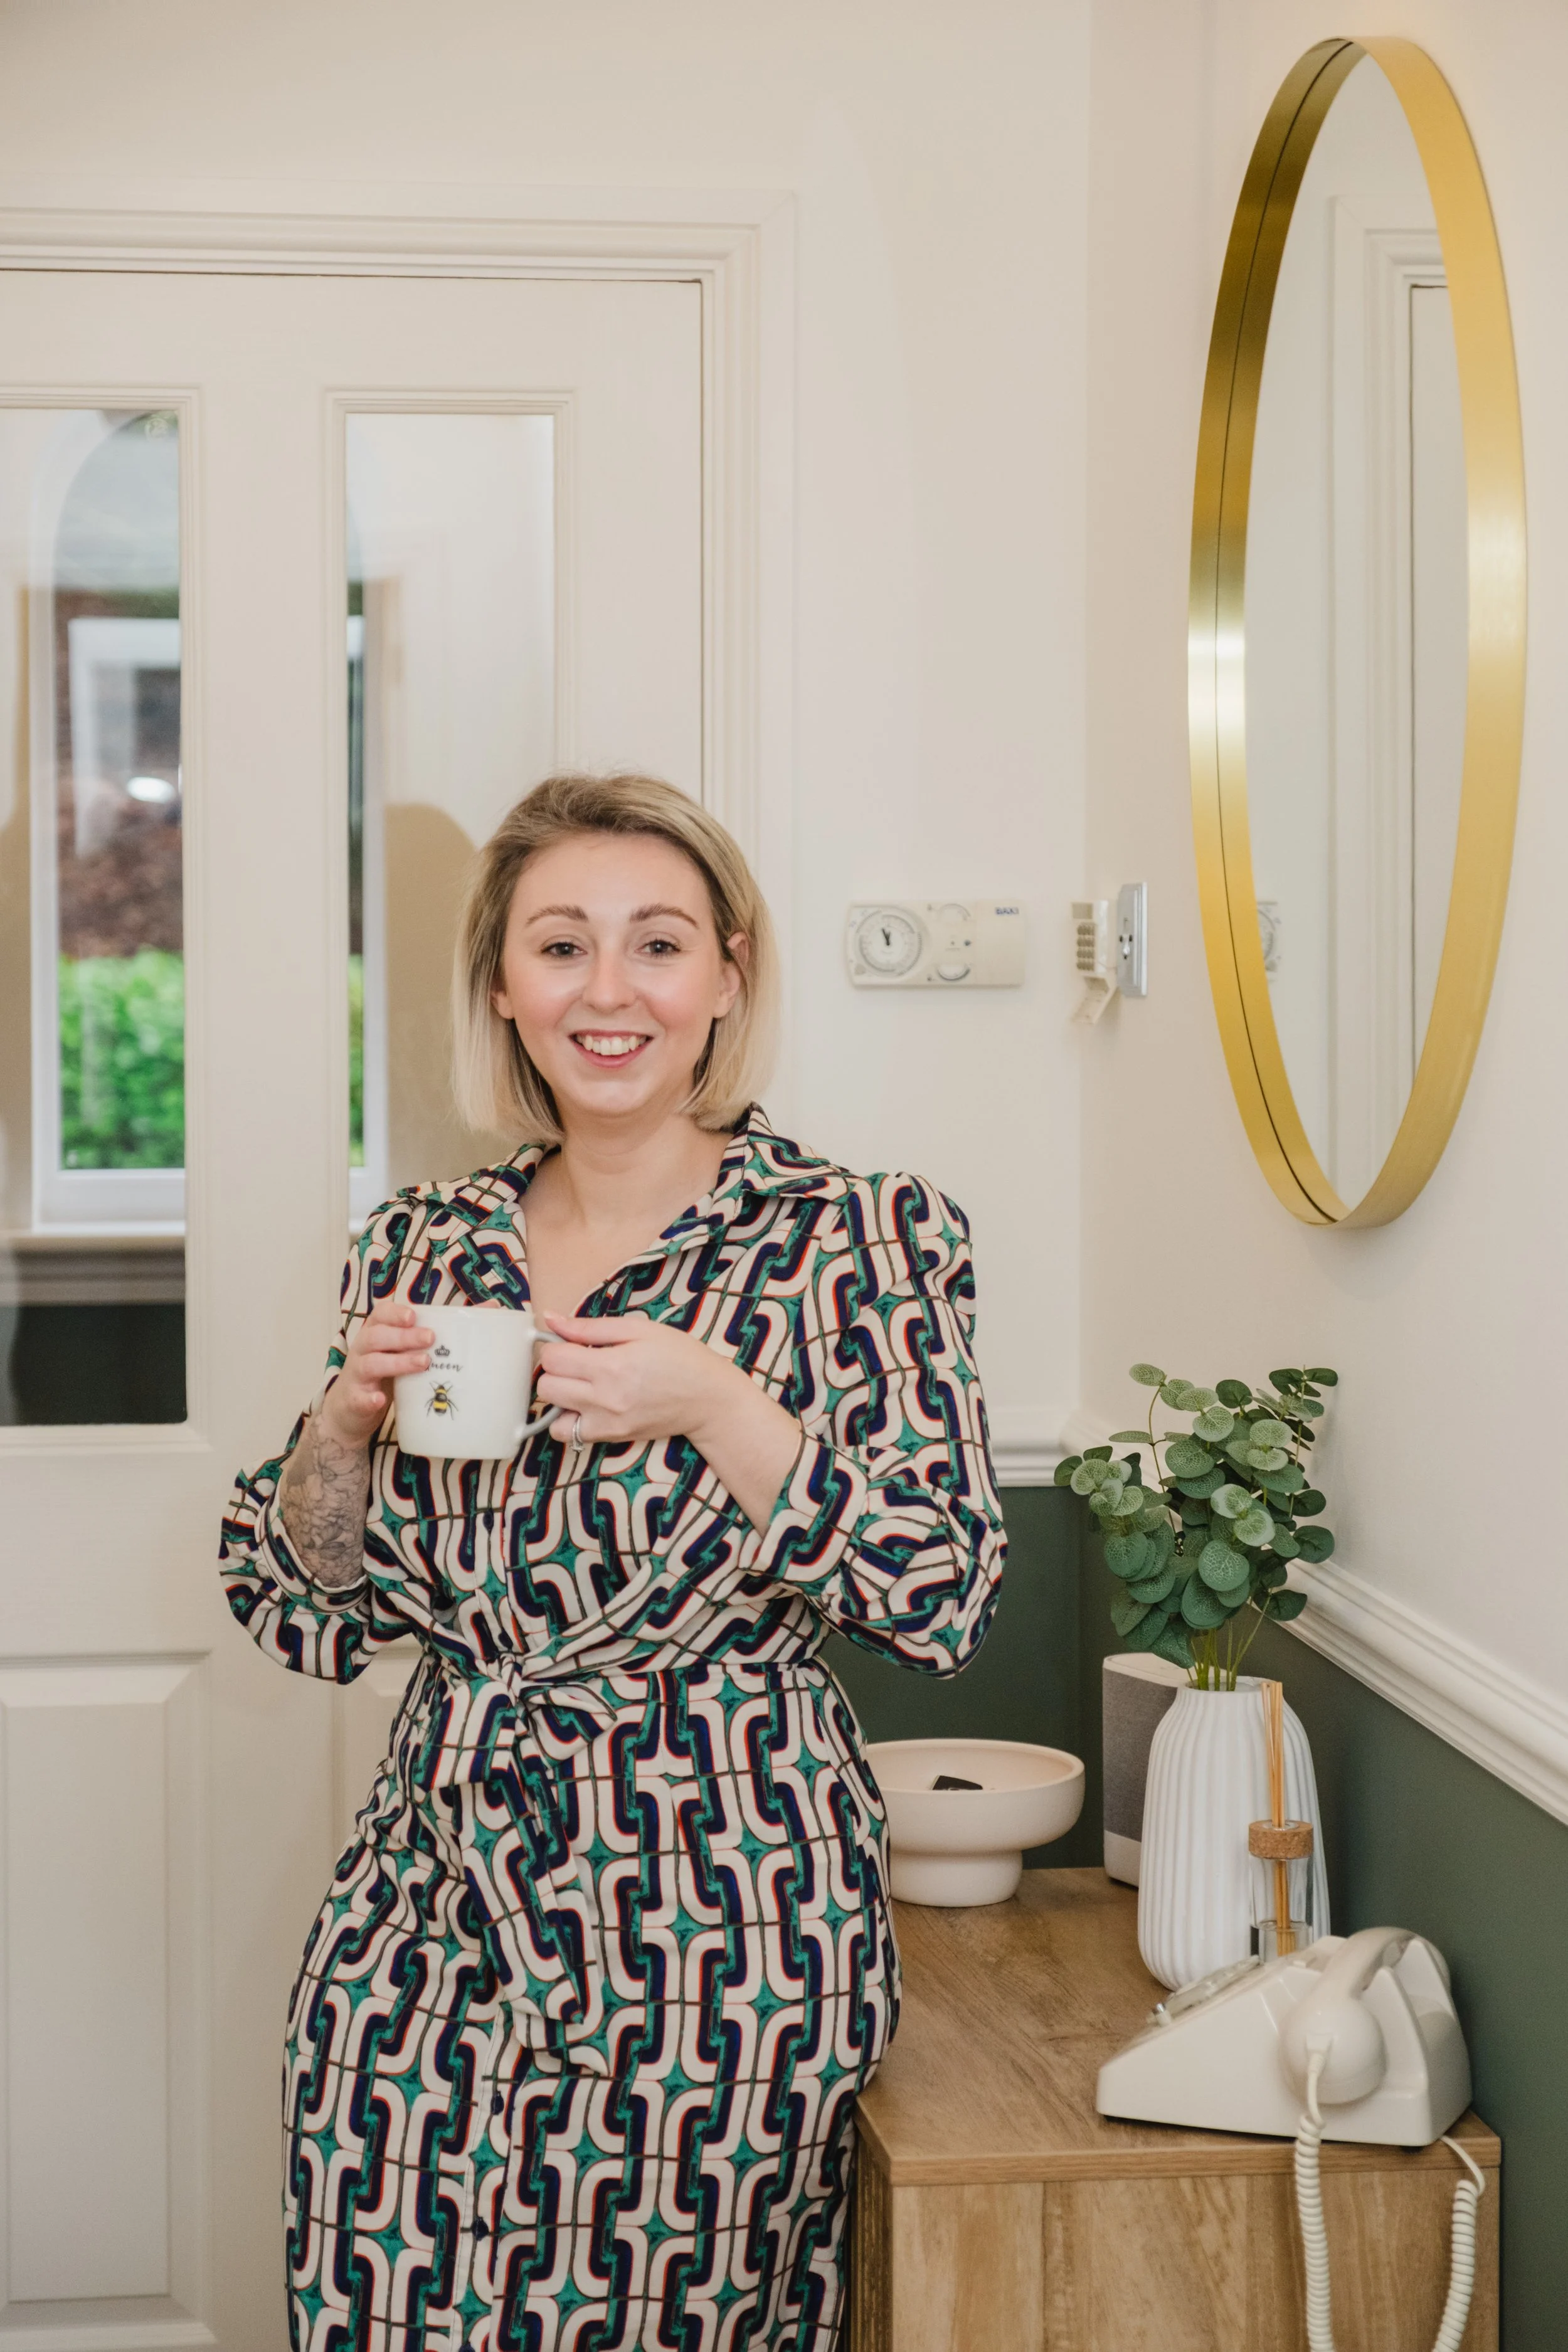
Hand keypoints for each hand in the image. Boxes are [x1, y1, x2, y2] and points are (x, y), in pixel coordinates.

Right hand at [320, 1300, 433, 1451]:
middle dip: (404, 1336)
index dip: (395, 1313)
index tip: (414, 1316)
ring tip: (423, 1363)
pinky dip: (370, 1399)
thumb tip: (475, 1319)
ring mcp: (356, 1375)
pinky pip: (359, 1398)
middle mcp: (362, 1350)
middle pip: (377, 1336)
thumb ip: (421, 1340)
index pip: (380, 1315)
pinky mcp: (354, 1400)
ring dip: (397, 1363)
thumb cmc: (382, 1374)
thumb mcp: (398, 1352)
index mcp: (374, 1334)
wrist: (349, 1407)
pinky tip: (380, 1400)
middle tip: (430, 1338)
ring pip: (371, 1364)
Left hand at [535, 1312, 742, 1450]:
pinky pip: (569, 1435)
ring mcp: (607, 1423)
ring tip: (581, 1384)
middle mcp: (605, 1399)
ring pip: (551, 1413)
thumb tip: (550, 1319)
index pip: (552, 1358)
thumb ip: (589, 1327)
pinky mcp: (611, 1438)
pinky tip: (587, 1405)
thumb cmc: (680, 1357)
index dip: (555, 1346)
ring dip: (560, 1397)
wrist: (709, 1398)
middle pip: (546, 1386)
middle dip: (555, 1370)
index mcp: (611, 1366)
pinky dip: (569, 1420)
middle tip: (577, 1362)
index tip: (571, 1344)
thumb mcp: (639, 1329)